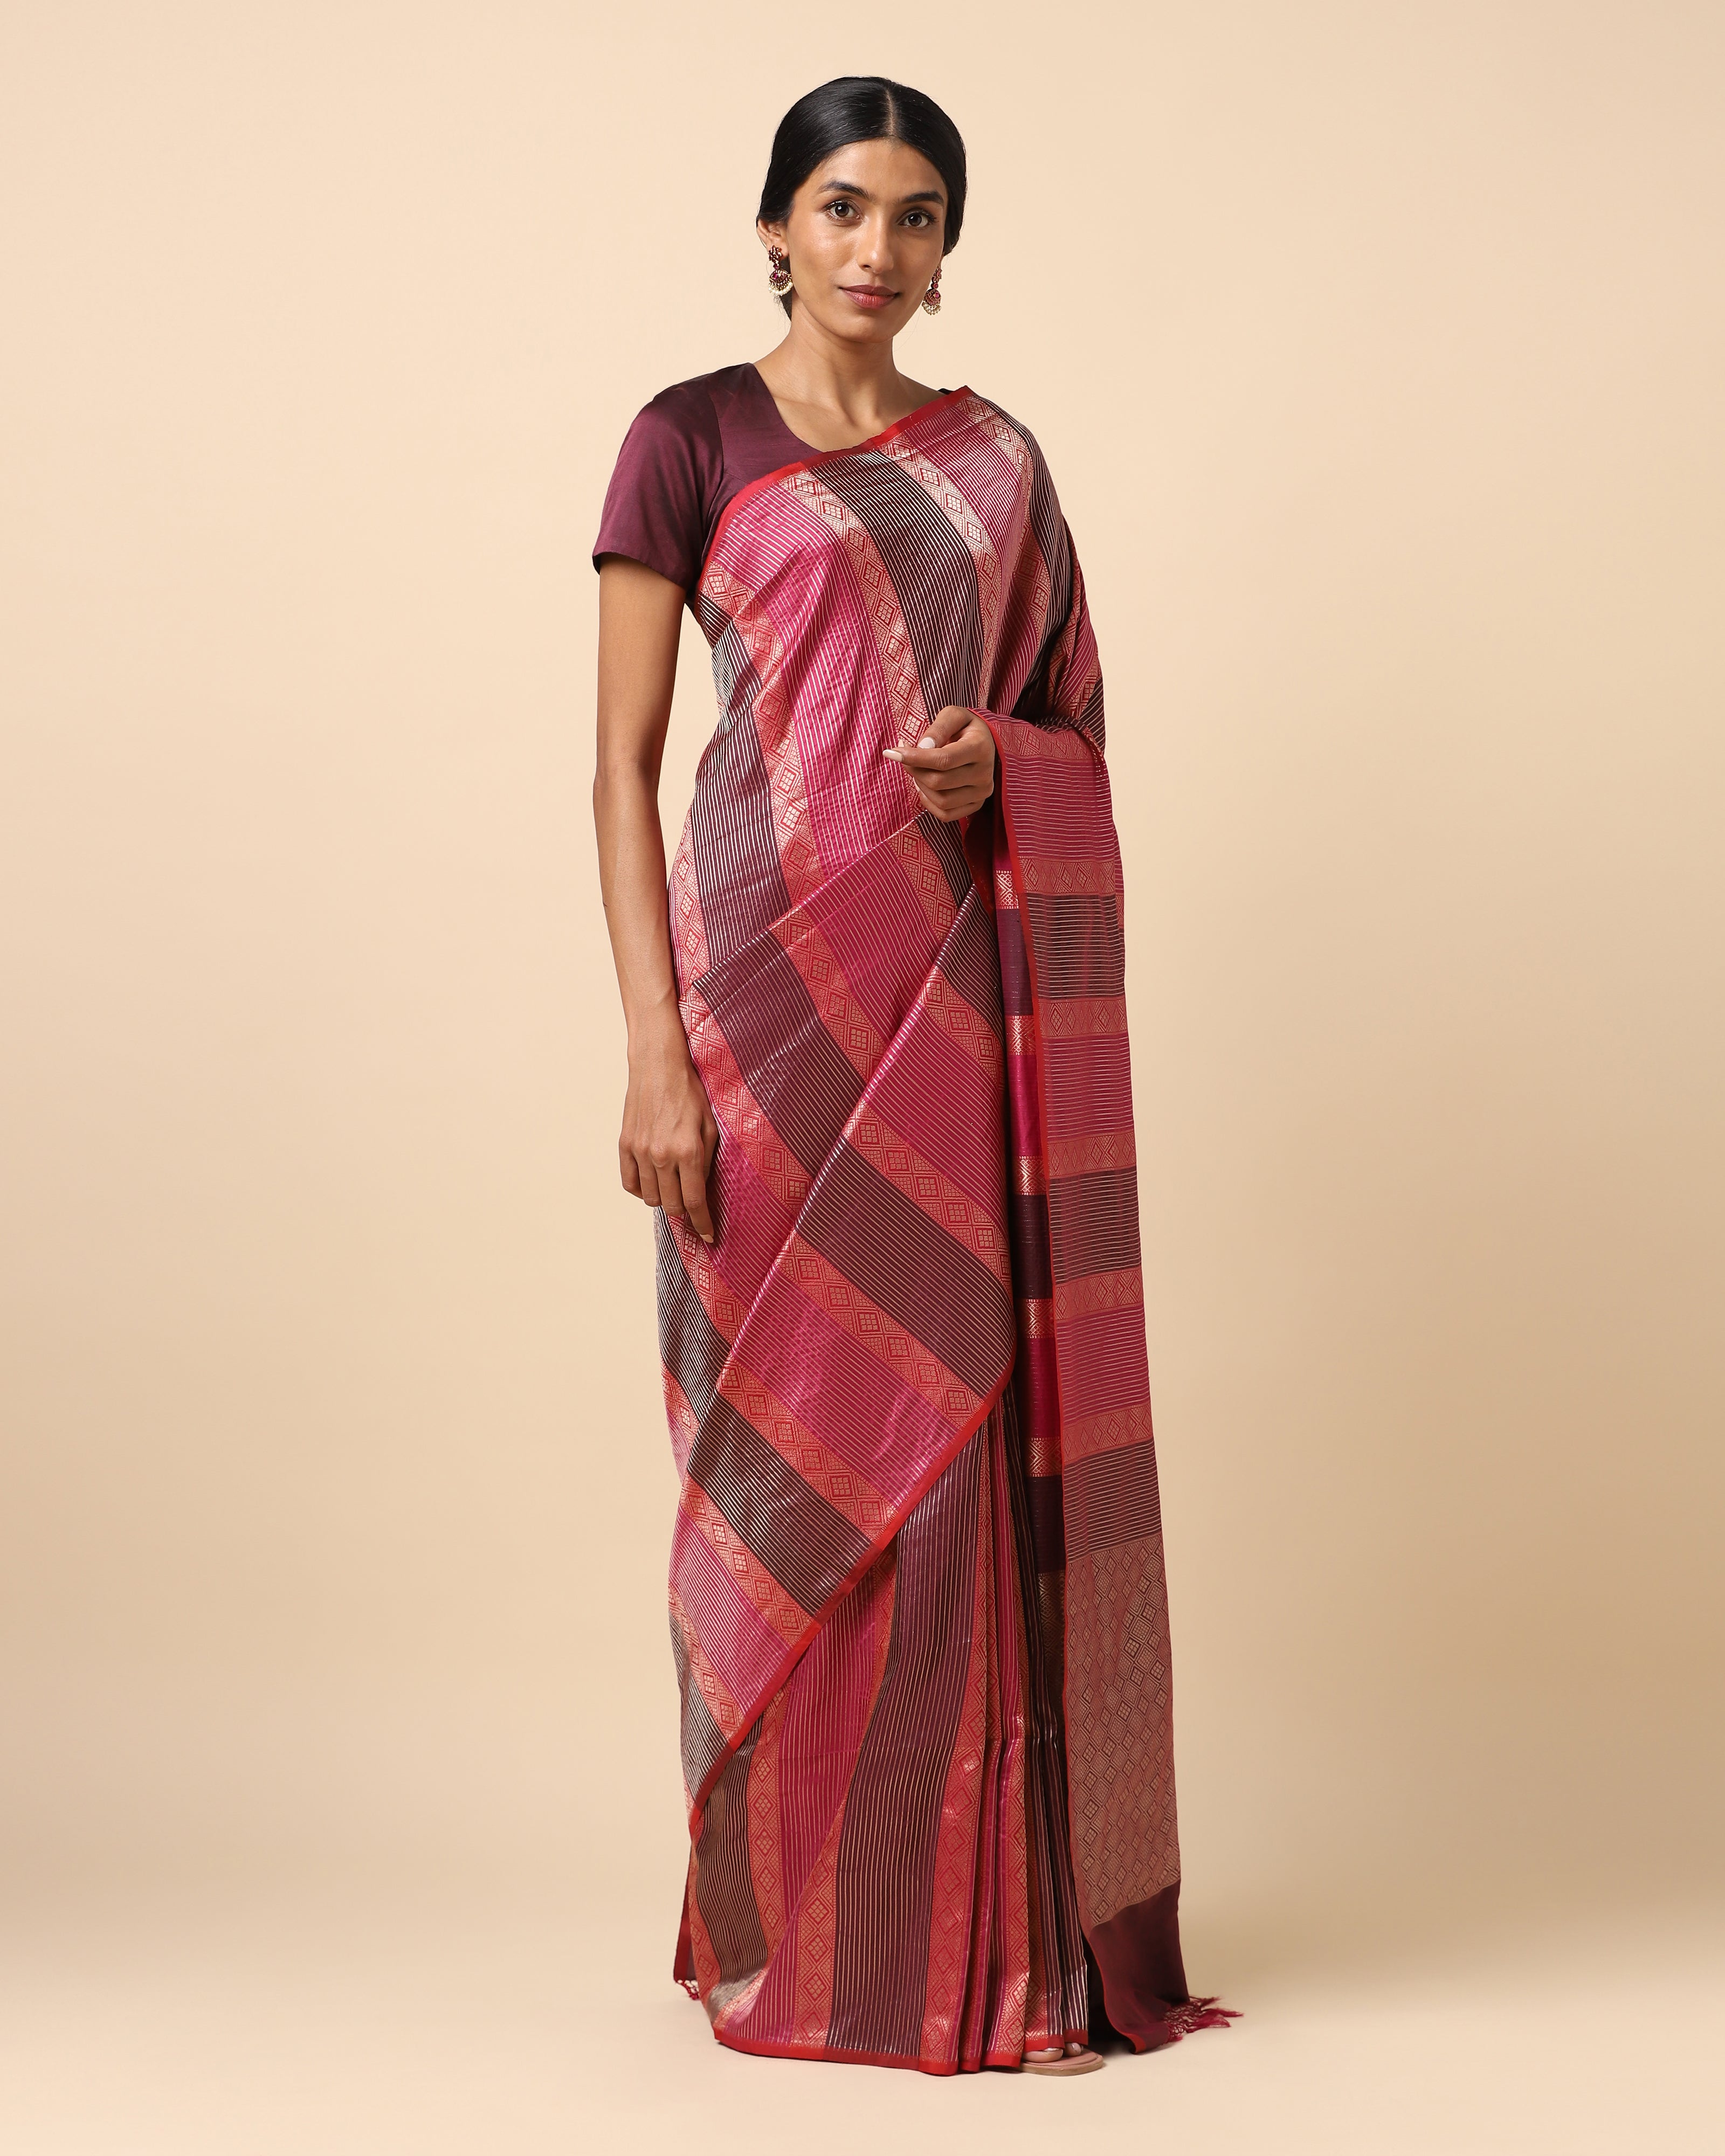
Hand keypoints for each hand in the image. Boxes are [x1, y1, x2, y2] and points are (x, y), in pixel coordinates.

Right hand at [620, 1016, 719, 1243]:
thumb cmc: (691, 1093)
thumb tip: (703, 1191)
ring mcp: (640, 1152)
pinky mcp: (625, 1145)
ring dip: (663, 1199)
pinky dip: (641, 1189)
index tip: (709, 1236)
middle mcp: (662, 1156)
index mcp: (689, 1151)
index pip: (695, 1202)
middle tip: (692, 1205)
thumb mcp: (711, 1126)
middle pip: (672, 1205)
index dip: (703, 1224)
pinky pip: (630, 1184)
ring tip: (673, 1187)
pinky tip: (652, 1180)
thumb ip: (708, 1161)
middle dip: (685, 1212)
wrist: (659, 1066)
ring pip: (650, 1198)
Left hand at [885, 705, 995, 821]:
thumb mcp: (953, 716)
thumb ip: (938, 728)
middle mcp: (984, 774)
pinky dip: (929, 803)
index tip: (892, 752)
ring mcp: (982, 793)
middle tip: (905, 758)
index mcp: (980, 748)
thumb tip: (922, 748)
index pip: (943, 760)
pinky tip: (925, 787)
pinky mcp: (976, 805)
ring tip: (918, 770)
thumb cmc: (965, 728)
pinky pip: (945, 814)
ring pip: (940, 800)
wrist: (987, 744)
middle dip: (914, 770)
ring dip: (920, 786)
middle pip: (938, 782)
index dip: (915, 758)